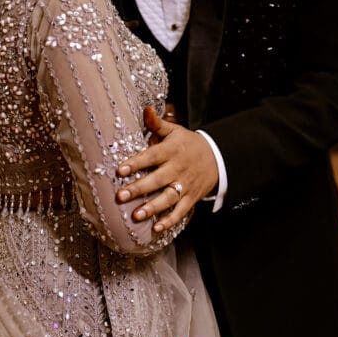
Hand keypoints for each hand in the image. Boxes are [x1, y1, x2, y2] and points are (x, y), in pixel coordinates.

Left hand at [116, 106, 217, 231]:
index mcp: (172, 150)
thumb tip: (146, 108)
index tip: (119, 170)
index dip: (136, 163)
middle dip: (139, 188)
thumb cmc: (188, 143)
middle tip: (120, 196)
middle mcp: (178, 168)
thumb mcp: (175, 131)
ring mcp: (186, 184)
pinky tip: (156, 228)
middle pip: (157, 179)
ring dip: (152, 207)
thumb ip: (157, 123)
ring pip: (169, 197)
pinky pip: (181, 210)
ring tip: (136, 215)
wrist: (217, 157)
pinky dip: (170, 220)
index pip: (152, 156)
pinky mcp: (191, 197)